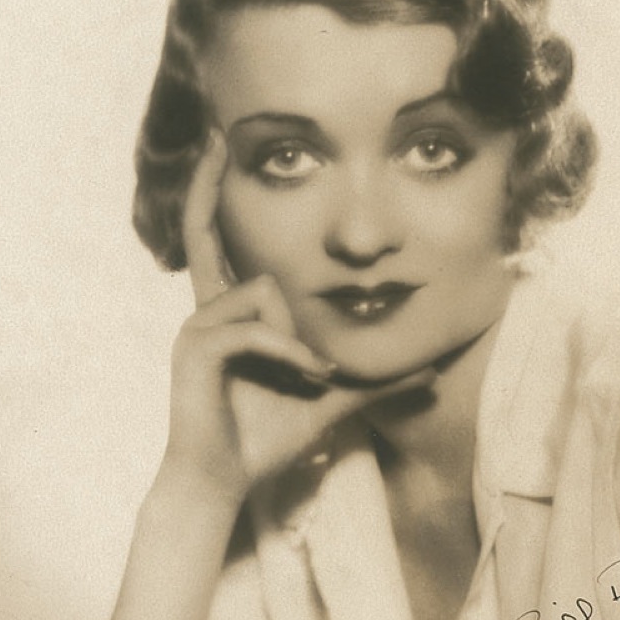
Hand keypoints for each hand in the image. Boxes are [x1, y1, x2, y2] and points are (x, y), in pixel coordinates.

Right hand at [162, 130, 434, 500]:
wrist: (227, 480)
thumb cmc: (267, 438)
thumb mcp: (331, 399)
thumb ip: (371, 381)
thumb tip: (426, 373)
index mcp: (229, 310)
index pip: (213, 236)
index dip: (208, 187)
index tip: (216, 139)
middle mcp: (206, 306)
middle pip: (214, 233)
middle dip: (239, 228)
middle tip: (268, 259)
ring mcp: (196, 324)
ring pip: (264, 289)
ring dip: (297, 339)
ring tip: (306, 376)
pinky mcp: (194, 346)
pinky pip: (256, 329)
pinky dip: (289, 355)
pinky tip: (302, 379)